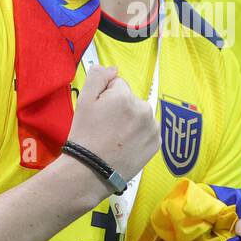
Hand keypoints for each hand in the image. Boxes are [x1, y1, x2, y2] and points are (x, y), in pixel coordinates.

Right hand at [66, 64, 160, 181]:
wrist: (91, 171)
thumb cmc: (85, 136)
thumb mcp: (83, 101)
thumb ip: (98, 76)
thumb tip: (114, 69)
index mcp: (125, 96)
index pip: (117, 86)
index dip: (106, 98)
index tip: (100, 114)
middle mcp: (144, 109)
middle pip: (131, 100)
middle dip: (121, 109)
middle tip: (106, 128)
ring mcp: (152, 128)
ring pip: (140, 115)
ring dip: (131, 122)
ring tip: (116, 138)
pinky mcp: (157, 143)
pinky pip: (148, 131)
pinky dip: (139, 136)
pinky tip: (126, 145)